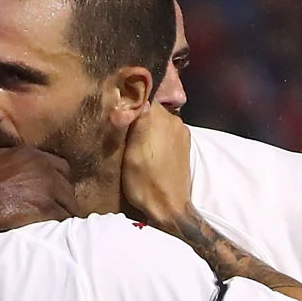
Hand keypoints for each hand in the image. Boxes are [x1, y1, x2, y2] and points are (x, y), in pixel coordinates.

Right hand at [0, 145, 74, 239]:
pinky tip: (53, 234)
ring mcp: (46, 185)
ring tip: (55, 227)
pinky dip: (60, 226)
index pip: (60, 167)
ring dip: (63, 215)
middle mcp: (41, 165)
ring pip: (69, 203)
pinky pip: (64, 218)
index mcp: (28, 154)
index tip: (54, 196)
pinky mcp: (46, 206)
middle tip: (56, 215)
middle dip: (63, 200)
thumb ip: (11, 161)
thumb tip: (15, 167)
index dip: (58, 183)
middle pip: (67, 186)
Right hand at [117, 101, 197, 233]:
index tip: (116, 107)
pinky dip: (157, 132)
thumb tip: (129, 96)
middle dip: (136, 111)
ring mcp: (181, 130)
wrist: (170, 207)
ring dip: (147, 123)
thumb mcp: (128, 152)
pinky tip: (148, 146)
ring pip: (158, 117)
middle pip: (150, 104)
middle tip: (122, 125)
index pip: (139, 93)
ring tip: (134, 138)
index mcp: (156, 117)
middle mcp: (172, 118)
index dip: (126, 98)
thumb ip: (131, 122)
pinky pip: (167, 128)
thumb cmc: (144, 183)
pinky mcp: (185, 141)